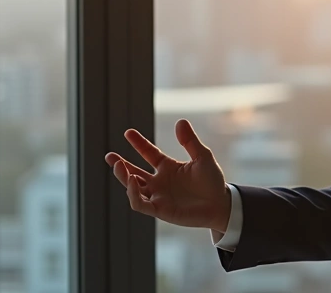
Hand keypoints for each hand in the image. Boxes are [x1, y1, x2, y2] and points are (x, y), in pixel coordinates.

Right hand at [104, 118, 232, 233]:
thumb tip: (180, 121)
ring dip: (124, 177)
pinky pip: (140, 204)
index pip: (148, 154)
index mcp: (168, 167)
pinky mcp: (160, 210)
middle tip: (109, 156)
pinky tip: (131, 181)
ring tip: (119, 165)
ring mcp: (158, 196)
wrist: (221, 204)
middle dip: (120, 165)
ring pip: (133, 188)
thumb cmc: (212, 181)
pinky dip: (133, 194)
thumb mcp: (203, 157)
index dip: (138, 143)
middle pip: (134, 172)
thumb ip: (190, 142)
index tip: (128, 132)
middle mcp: (160, 181)